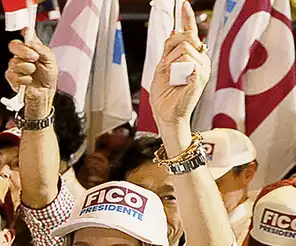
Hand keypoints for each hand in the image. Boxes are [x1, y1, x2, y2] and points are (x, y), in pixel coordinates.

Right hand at [5, 26, 57, 117]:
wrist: (45, 95)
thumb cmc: (48, 79)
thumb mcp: (51, 61)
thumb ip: (42, 49)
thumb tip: (32, 41)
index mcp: (33, 49)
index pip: (26, 35)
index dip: (24, 31)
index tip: (25, 31)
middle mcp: (23, 56)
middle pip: (14, 45)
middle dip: (24, 51)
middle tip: (33, 58)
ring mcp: (16, 66)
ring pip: (13, 61)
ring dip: (26, 68)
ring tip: (32, 73)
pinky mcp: (12, 78)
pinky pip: (12, 74)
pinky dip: (22, 79)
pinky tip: (28, 81)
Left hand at [150, 2, 209, 131]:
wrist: (165, 115)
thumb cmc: (164, 95)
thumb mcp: (162, 67)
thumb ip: (169, 50)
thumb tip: (174, 31)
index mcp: (192, 58)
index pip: (191, 33)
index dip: (187, 17)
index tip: (183, 4)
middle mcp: (201, 61)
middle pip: (185, 37)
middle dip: (170, 47)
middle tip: (165, 64)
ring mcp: (202, 69)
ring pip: (183, 49)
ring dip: (170, 62)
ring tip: (171, 76)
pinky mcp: (200, 77)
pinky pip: (186, 62)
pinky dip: (177, 68)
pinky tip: (178, 79)